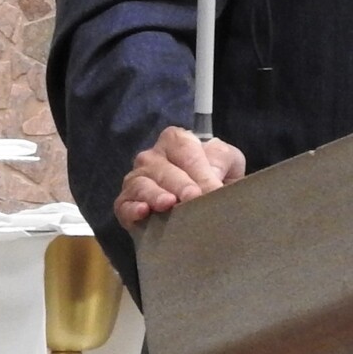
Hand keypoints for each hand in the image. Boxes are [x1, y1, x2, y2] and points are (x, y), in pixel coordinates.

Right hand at [114, 125, 246, 229]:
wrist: (204, 207)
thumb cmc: (216, 177)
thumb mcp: (228, 162)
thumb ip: (222, 160)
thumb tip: (211, 176)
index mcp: (176, 141)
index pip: (184, 149)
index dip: (199, 169)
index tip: (212, 189)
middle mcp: (152, 157)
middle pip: (164, 168)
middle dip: (181, 184)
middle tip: (194, 198)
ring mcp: (136, 179)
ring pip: (142, 184)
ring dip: (155, 195)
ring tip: (169, 204)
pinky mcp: (125, 203)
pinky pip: (124, 204)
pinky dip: (132, 208)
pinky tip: (143, 212)